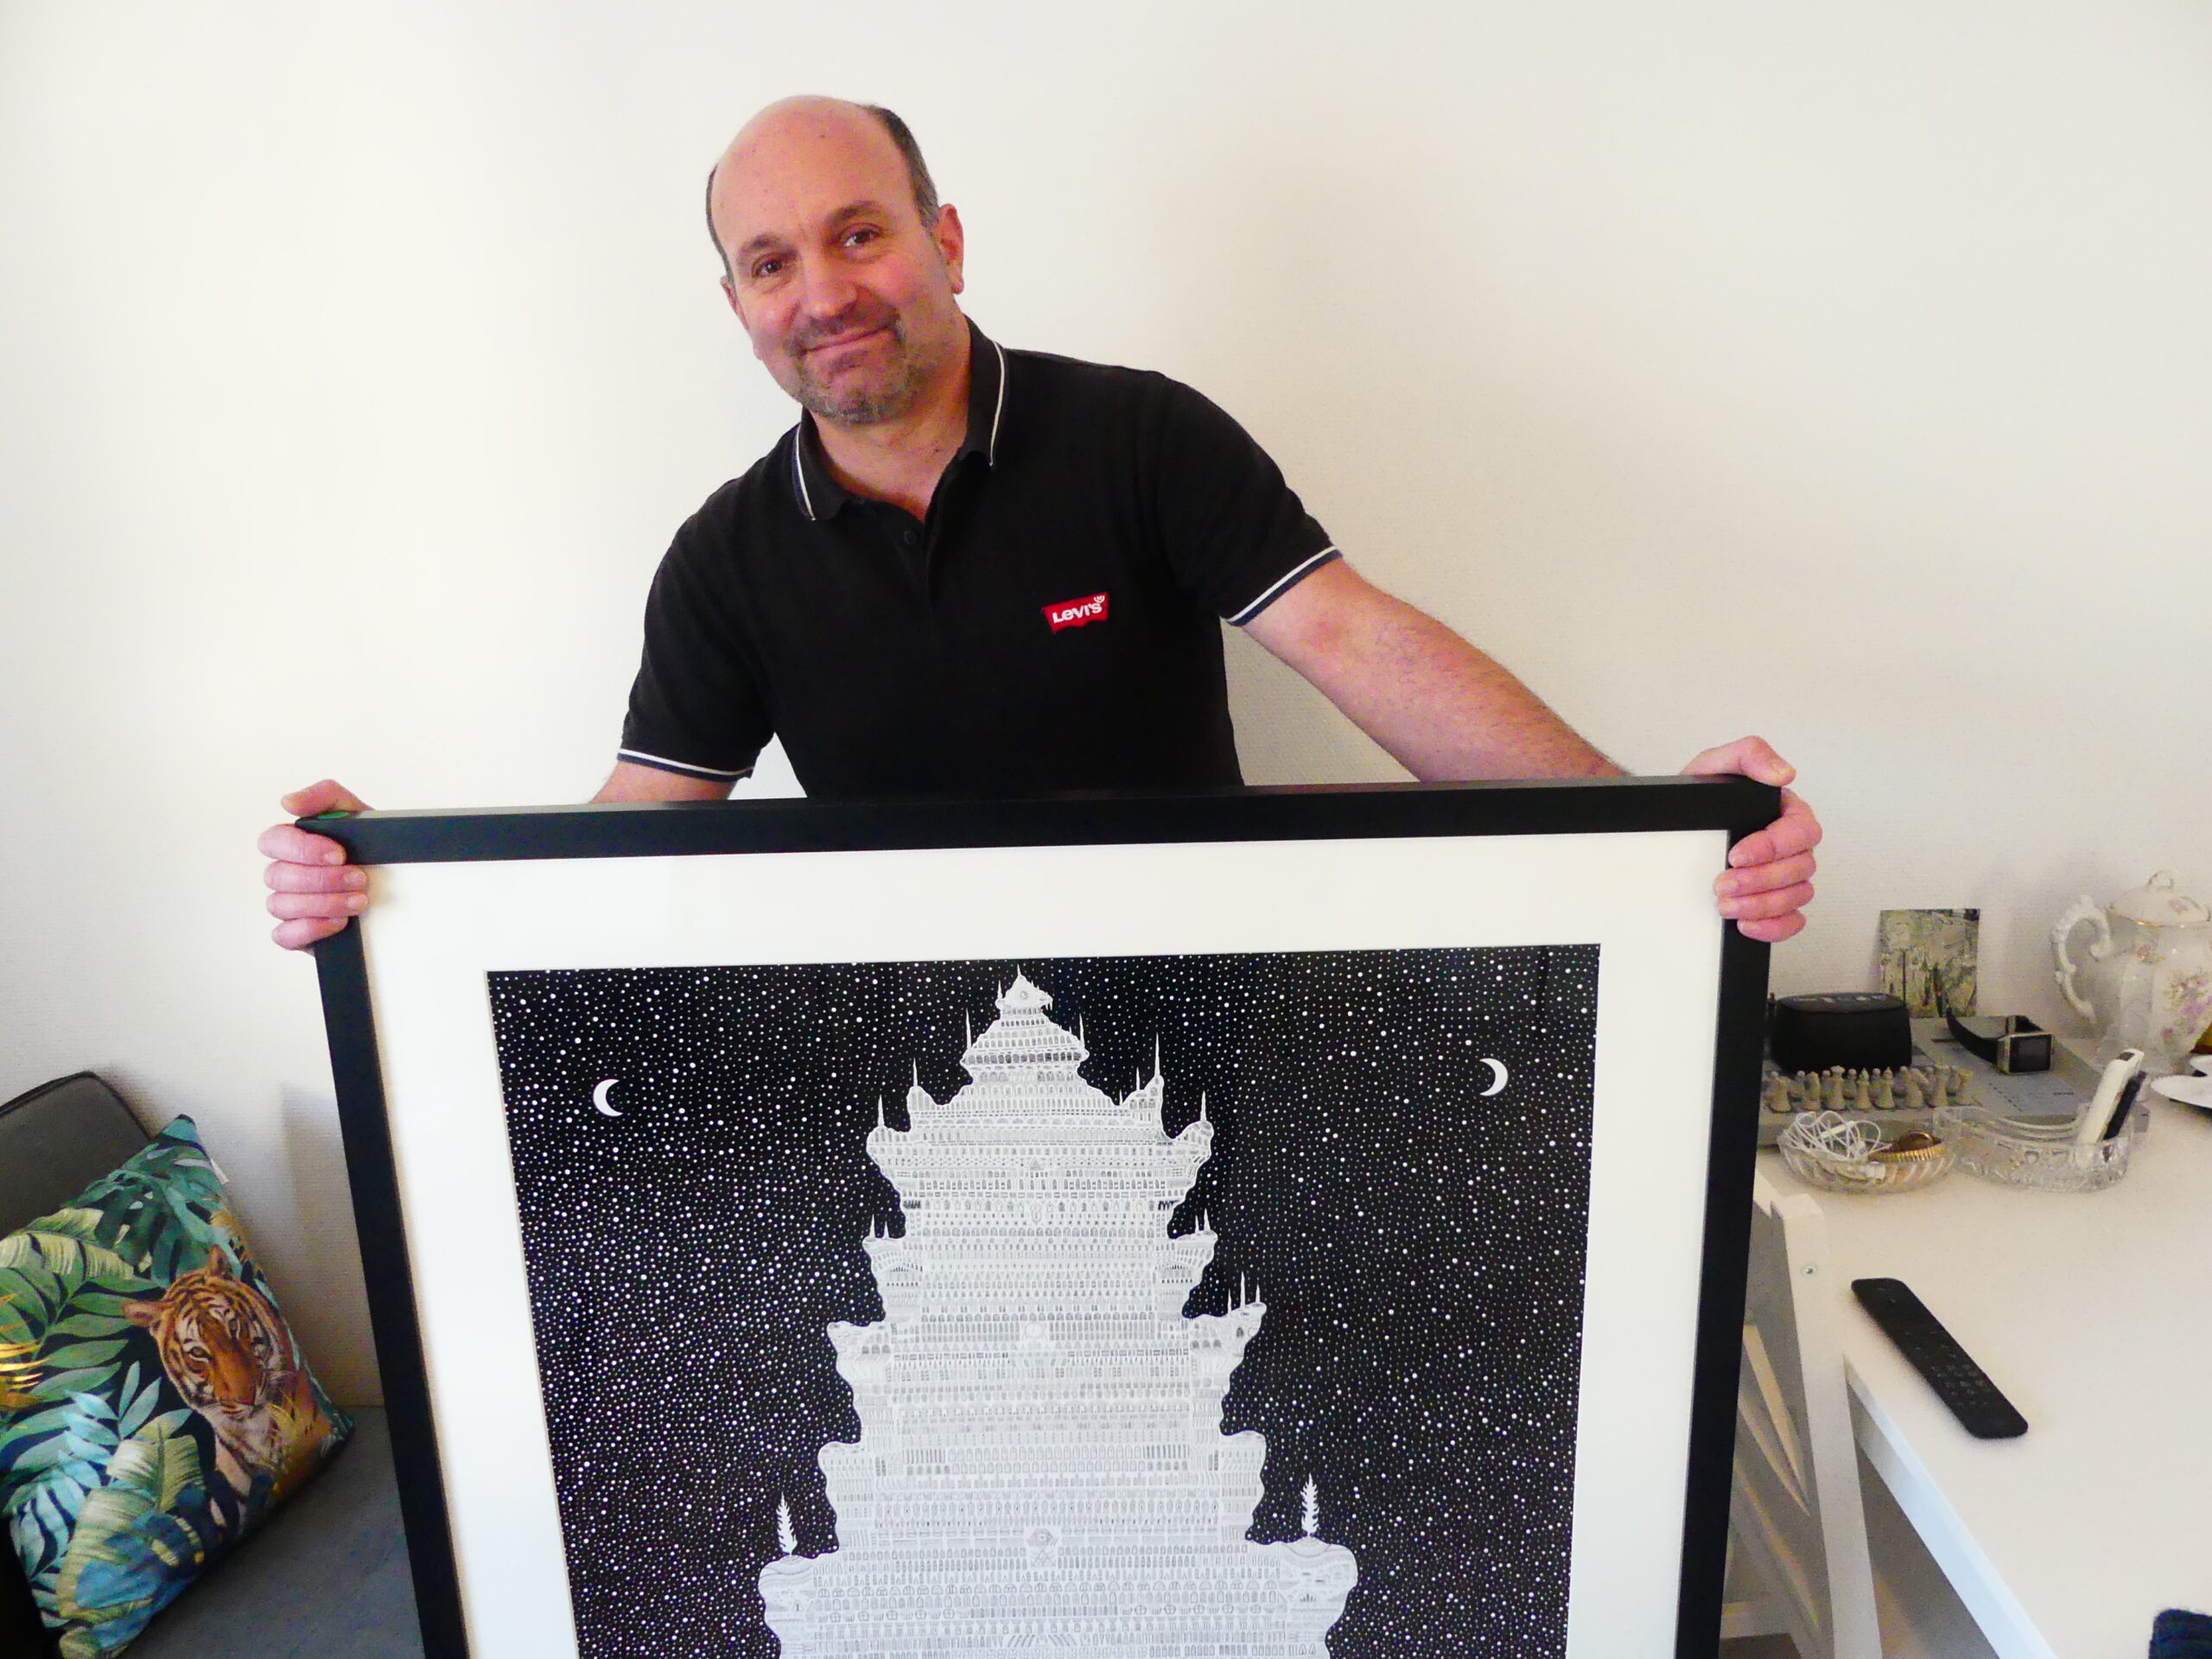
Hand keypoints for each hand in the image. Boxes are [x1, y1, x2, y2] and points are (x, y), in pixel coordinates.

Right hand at [259, 780, 370, 950]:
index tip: (339, 854)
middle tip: (360, 878)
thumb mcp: (357, 814)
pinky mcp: (296, 933)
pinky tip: (340, 923)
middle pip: (278, 876)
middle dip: (322, 879)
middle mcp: (285, 874)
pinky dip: (310, 928)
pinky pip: (283, 935)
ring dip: (324, 903)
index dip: (302, 849)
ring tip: (360, 901)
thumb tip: (288, 802)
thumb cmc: (370, 848)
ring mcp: (287, 905)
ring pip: (282, 905)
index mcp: (293, 844)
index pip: (273, 841)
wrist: (399, 885)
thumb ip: (325, 796)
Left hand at [1682, 737, 1819, 942]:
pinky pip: (1793, 921)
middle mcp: (1792, 845)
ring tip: (1724, 905)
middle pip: (1800, 869)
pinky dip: (1774, 928)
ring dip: (1761, 905)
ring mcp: (1786, 875)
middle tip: (1721, 884)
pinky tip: (1744, 925)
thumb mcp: (1717, 764)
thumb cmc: (1700, 795)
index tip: (1735, 855)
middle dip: (1760, 881)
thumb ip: (1751, 755)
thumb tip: (1784, 773)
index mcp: (1786, 812)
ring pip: (1797, 896)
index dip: (1771, 847)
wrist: (1674, 822)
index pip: (1800, 832)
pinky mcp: (1775, 901)